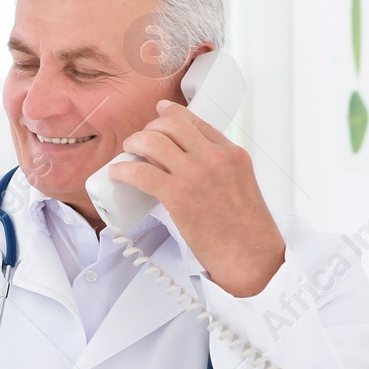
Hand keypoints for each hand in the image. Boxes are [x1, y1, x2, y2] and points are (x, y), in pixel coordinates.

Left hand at [110, 98, 285, 297]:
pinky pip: (140, 172)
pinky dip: (123, 170)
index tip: (161, 111)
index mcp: (232, 154)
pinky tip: (117, 173)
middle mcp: (214, 157)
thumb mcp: (242, 187)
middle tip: (140, 141)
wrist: (251, 257)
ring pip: (153, 142)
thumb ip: (222, 172)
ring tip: (128, 153)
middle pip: (171, 125)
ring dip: (134, 143)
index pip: (197, 122)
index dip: (173, 113)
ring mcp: (195, 173)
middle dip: (150, 128)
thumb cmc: (247, 233)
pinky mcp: (177, 195)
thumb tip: (193, 171)